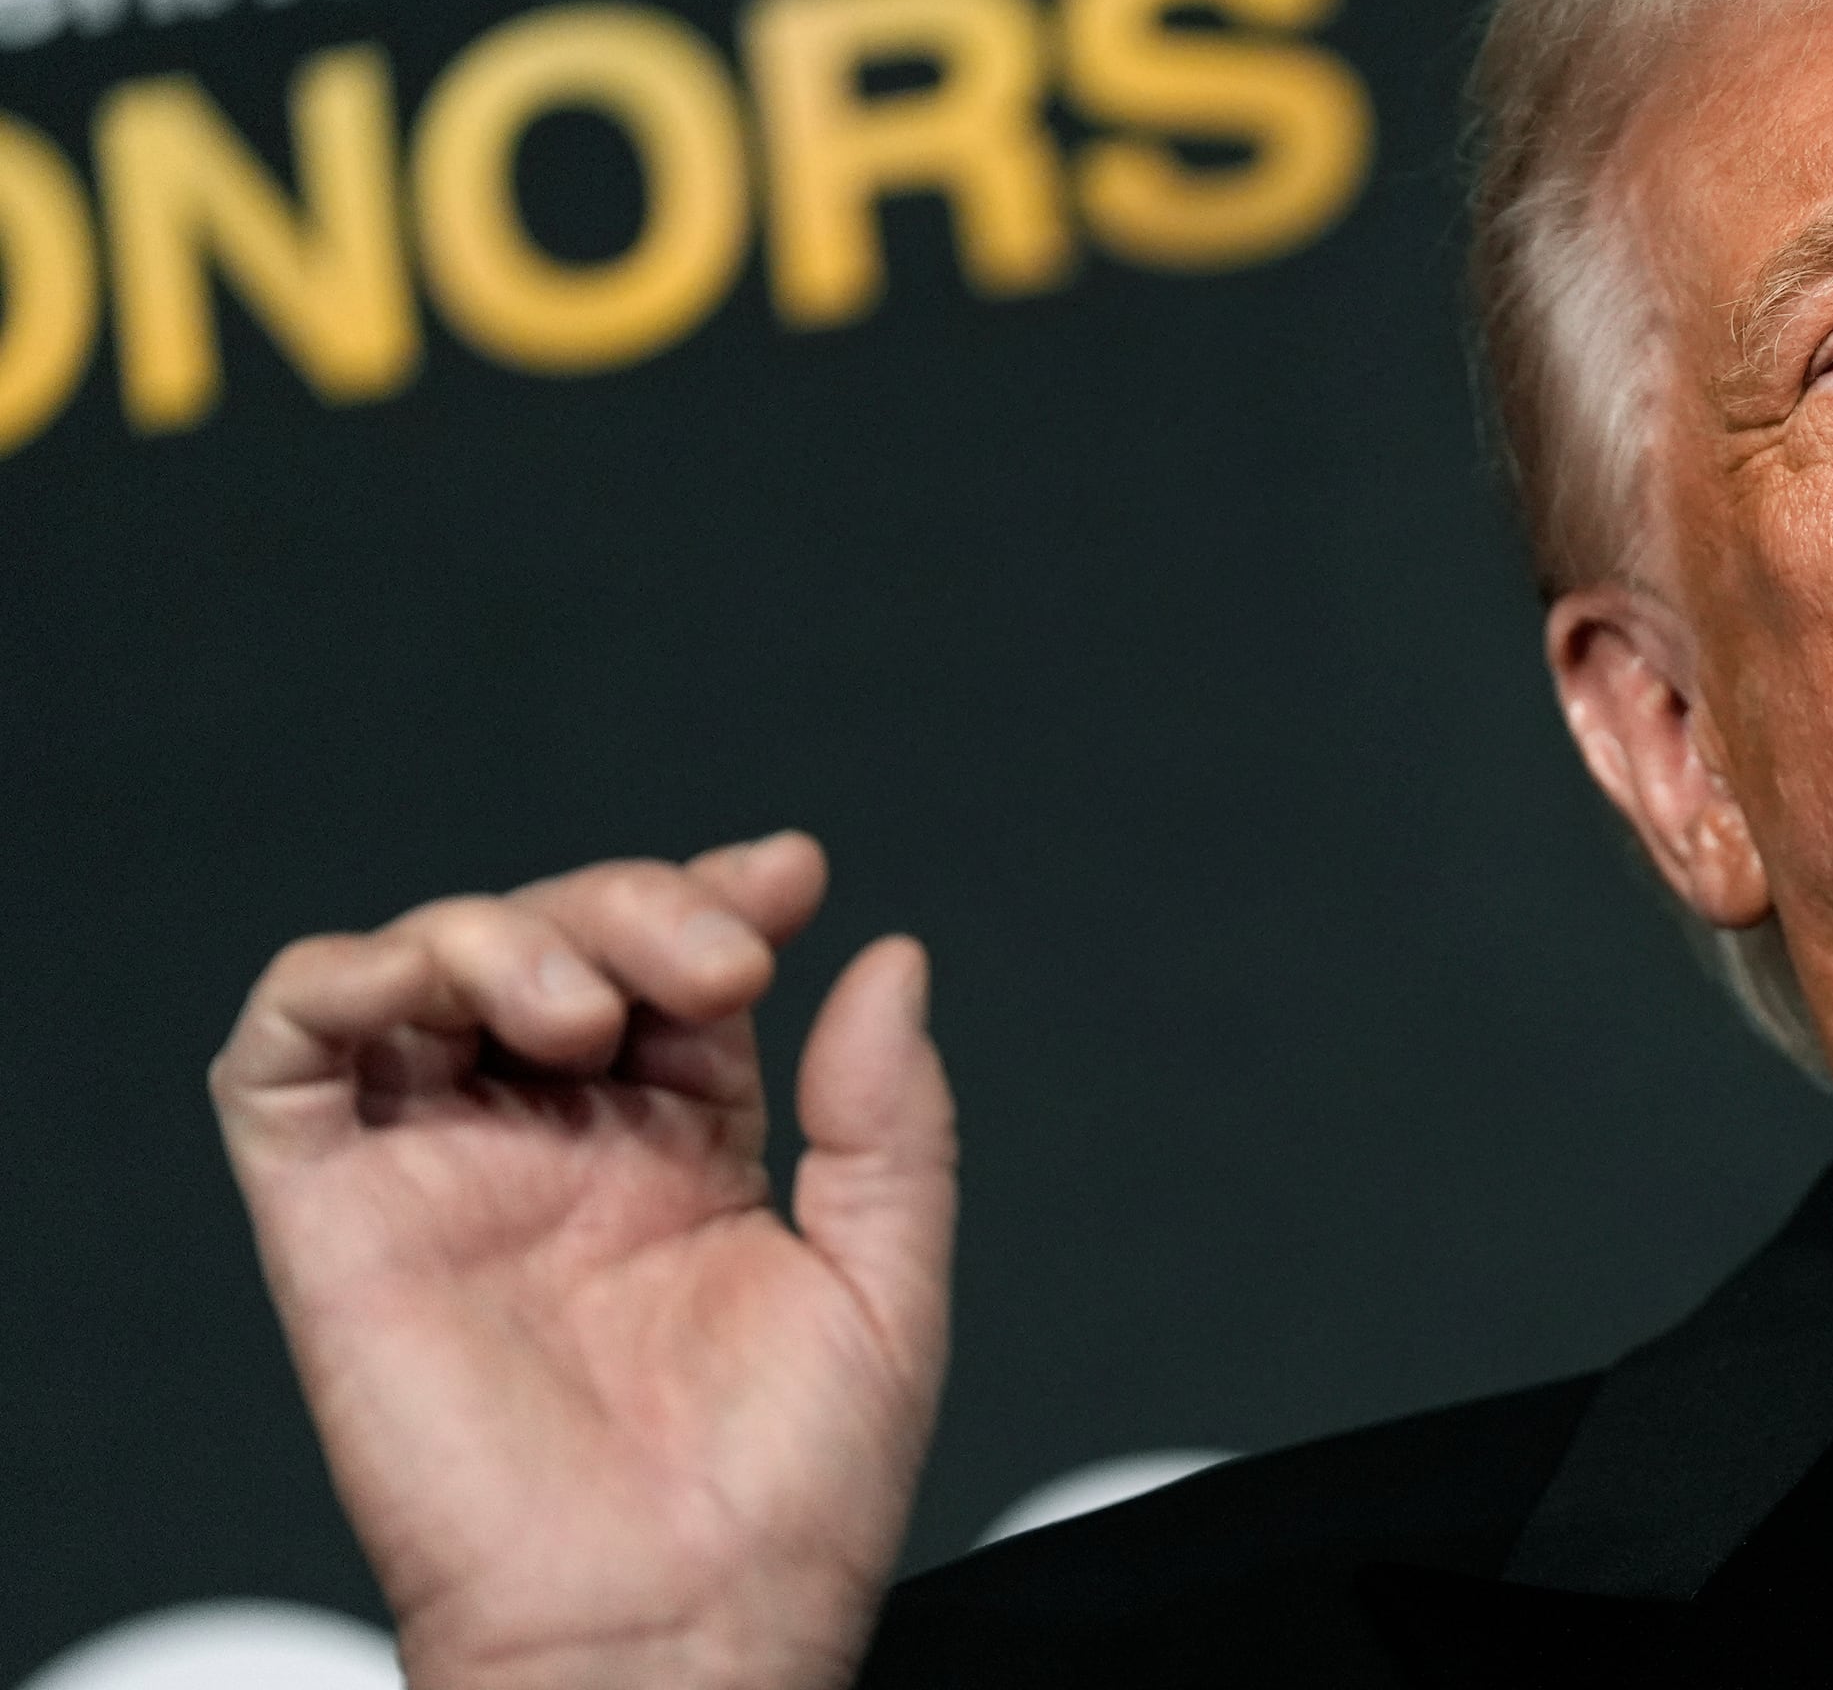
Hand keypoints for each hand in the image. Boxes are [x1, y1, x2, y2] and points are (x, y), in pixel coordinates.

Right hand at [211, 834, 955, 1689]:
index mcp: (684, 1158)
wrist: (681, 1637)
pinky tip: (438, 985)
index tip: (787, 878)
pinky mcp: (335, 1223)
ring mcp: (442, 1178)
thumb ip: (889, 1120)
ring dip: (503, 930)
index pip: (677, 972)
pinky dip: (342, 980)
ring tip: (591, 1009)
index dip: (717, 899)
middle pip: (562, 942)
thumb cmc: (786, 1508)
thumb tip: (890, 956)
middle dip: (634, 907)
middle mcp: (558, 1153)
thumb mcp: (888, 1287)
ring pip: (424, 968)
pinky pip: (283, 1057)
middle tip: (718, 965)